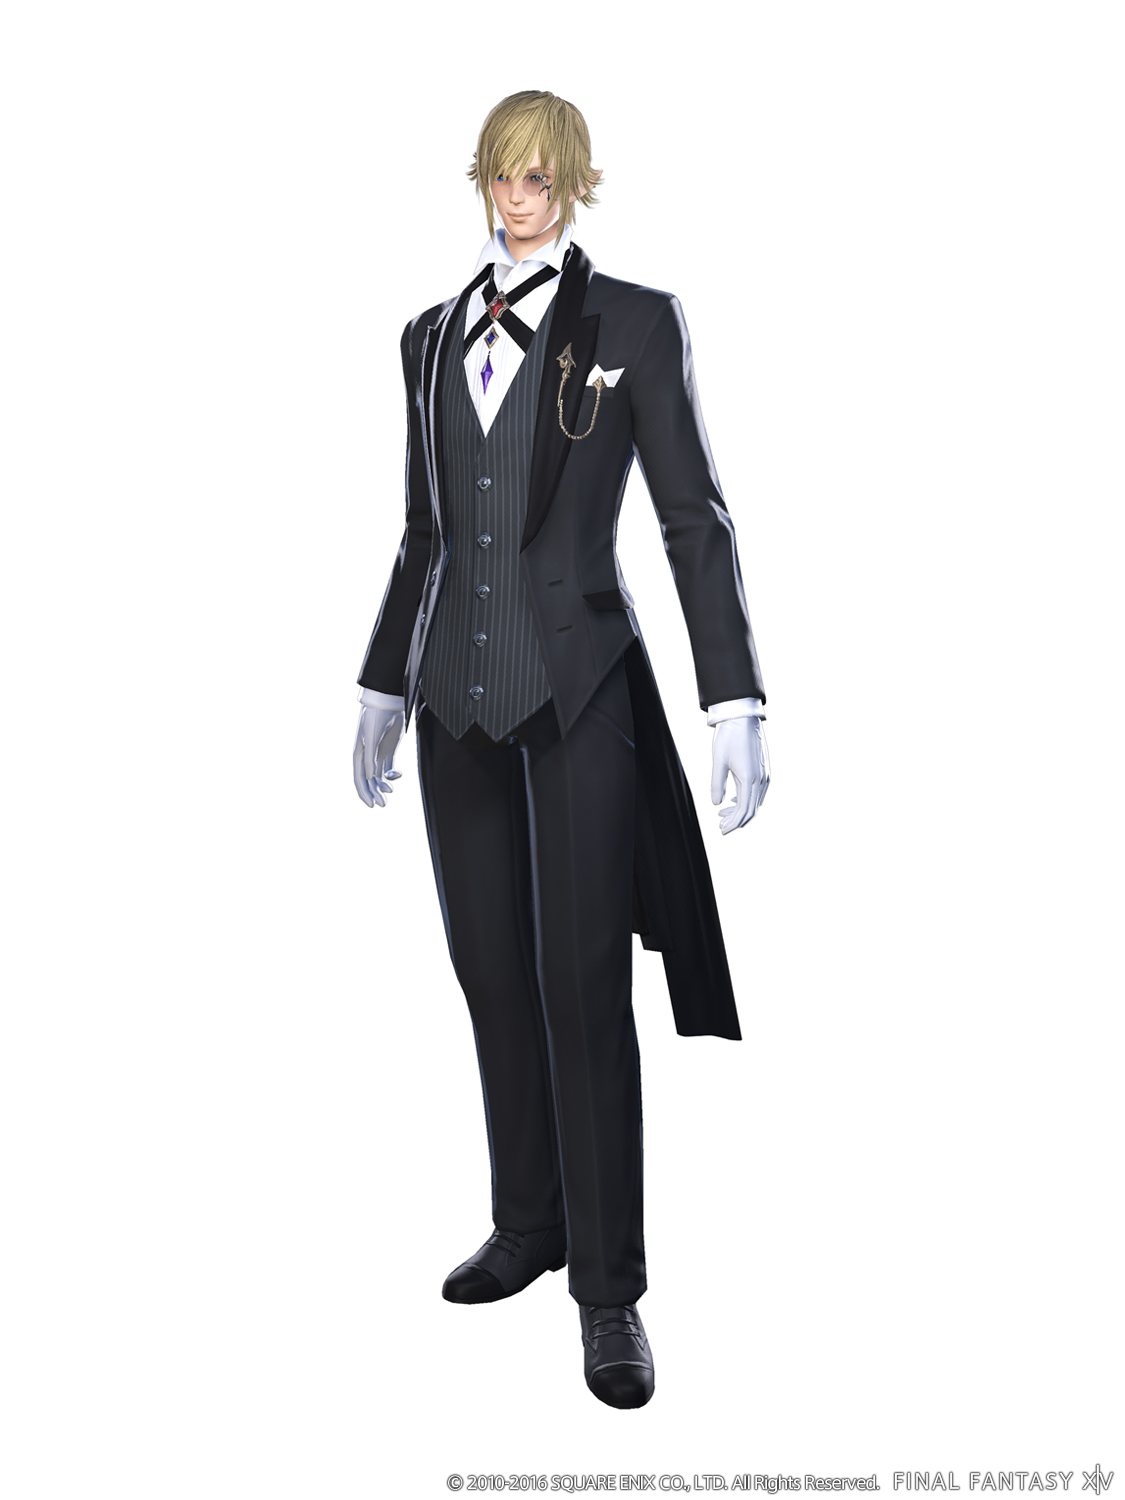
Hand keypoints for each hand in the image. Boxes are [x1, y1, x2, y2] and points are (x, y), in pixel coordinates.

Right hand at [353, 703, 404, 807]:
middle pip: (369, 781)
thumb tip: (370, 777)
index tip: (371, 805)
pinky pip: (389, 768)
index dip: (364, 793)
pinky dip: (393, 775)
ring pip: (379, 776)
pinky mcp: (389, 750)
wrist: (387, 702)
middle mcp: (367, 756)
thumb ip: (371, 757)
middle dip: (375, 793)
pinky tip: (398, 776)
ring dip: (384, 786)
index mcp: (358, 754)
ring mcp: (378, 753)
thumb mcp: (371, 737)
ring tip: (390, 791)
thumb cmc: (375, 718)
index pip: (359, 778)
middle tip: (383, 804)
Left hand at [710, 716, 769, 834]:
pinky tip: (734, 800)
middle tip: (720, 825)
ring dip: (740, 811)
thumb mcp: (718, 761)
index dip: (733, 824)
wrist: (742, 716)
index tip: (722, 830)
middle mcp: (761, 779)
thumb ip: (717, 784)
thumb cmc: (728, 737)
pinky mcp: (764, 770)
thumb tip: (716, 804)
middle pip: (751, 810)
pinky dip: (747, 800)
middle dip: (736, 821)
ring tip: (723, 813)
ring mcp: (765, 775)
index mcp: (750, 779)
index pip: (744, 811)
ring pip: (755, 802)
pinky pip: (758, 792)